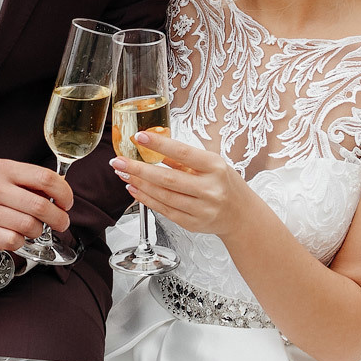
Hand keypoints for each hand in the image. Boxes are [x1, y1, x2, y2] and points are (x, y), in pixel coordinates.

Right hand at [0, 158, 72, 250]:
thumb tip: (54, 192)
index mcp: (3, 170)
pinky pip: (11, 241)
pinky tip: (17, 238)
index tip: (67, 203)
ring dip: (38, 232)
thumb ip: (22, 179)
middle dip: (59, 218)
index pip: (45, 178)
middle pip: (40, 206)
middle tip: (62, 223)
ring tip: (35, 230)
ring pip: (28, 226)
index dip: (64, 193)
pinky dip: (20, 243)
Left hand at [111, 132, 255, 239]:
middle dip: (138, 169)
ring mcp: (201, 209)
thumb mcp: (211, 164)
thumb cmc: (225, 183)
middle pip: (167, 178)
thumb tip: (154, 147)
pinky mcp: (193, 224)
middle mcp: (209, 189)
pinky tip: (135, 190)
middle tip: (118, 161)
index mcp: (215, 167)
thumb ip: (184, 159)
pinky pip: (164, 210)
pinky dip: (147, 199)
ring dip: (139, 184)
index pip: (183, 153)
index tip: (139, 137)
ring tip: (123, 173)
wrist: (241, 214)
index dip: (160, 144)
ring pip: (163, 196)